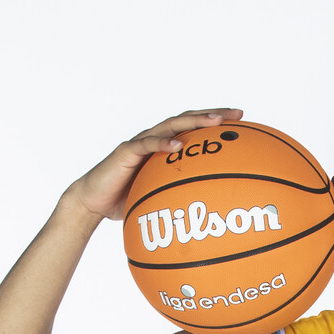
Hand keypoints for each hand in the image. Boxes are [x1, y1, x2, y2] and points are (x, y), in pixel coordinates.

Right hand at [66, 109, 243, 220]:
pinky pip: (147, 145)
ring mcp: (140, 142)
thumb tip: (207, 218)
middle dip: (213, 115)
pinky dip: (162, 143)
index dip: (215, 123)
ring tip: (214, 122)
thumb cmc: (125, 202)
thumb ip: (179, 199)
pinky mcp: (126, 151)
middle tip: (238, 114)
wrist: (92, 202)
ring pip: (170, 125)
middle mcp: (154, 139)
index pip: (193, 129)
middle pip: (187, 120)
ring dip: (193, 122)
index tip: (241, 121)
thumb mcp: (158, 200)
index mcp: (163, 147)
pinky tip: (178, 145)